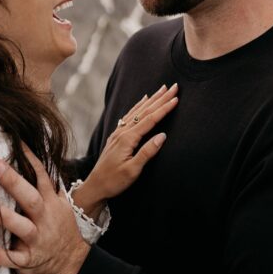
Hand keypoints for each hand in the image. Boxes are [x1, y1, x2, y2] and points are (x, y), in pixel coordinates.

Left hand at [0, 144, 89, 273]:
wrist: (73, 262)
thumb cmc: (59, 227)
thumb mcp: (59, 204)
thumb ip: (46, 185)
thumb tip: (30, 160)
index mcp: (50, 202)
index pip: (41, 176)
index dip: (30, 159)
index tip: (17, 143)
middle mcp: (44, 218)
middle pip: (30, 198)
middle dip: (13, 182)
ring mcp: (37, 239)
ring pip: (22, 227)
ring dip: (5, 217)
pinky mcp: (30, 259)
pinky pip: (14, 258)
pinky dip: (1, 255)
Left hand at [85, 83, 177, 200]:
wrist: (95, 186)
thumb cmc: (114, 181)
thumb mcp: (133, 170)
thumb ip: (147, 152)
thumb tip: (163, 135)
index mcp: (127, 139)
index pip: (150, 120)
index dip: (164, 108)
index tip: (176, 99)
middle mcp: (122, 132)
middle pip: (145, 111)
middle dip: (160, 98)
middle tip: (174, 87)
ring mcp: (118, 133)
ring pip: (138, 111)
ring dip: (151, 99)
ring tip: (162, 89)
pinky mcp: (116, 136)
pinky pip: (130, 115)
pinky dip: (139, 106)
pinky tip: (143, 100)